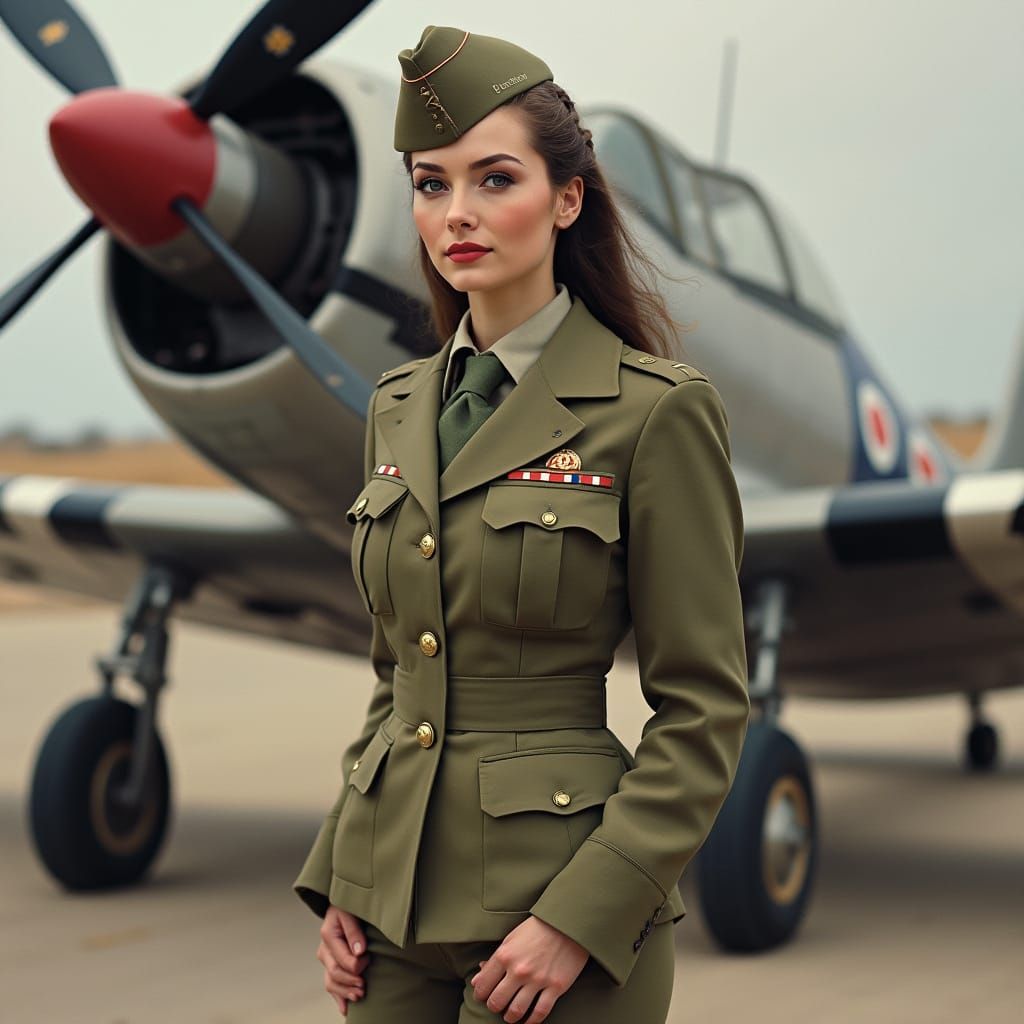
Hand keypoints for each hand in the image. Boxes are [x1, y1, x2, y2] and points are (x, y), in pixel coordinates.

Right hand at [317, 906, 370, 1015]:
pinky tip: (346, 1008)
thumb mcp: (351, 911)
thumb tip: (359, 952)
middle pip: (335, 973)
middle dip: (350, 982)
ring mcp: (327, 958)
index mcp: (328, 935)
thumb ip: (354, 931)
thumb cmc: (350, 905)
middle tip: (365, 985)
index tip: (368, 960)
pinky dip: (338, 996)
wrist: (345, 902)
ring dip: (345, 992)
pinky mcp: (331, 964)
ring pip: (331, 982)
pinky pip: (331, 984)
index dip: (355, 965)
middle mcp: (325, 949)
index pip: (341, 959)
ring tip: (360, 995)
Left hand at [470, 916, 588, 1022]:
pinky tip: (528, 1021)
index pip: (483, 985)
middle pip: (497, 1002)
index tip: (482, 997)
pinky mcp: (556, 986)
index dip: (480, 995)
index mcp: (505, 955)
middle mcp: (519, 969)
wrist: (566, 922)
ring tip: (510, 1016)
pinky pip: (540, 1012)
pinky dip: (532, 1021)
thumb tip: (476, 980)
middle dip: (494, 1007)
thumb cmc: (536, 929)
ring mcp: (538, 979)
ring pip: (516, 1011)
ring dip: (510, 1017)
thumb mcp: (511, 939)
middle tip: (496, 1006)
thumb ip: (494, 961)